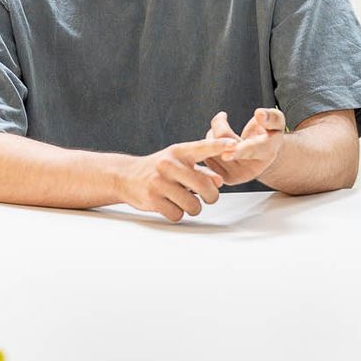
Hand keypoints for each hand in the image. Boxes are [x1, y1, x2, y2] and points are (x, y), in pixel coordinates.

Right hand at [116, 135, 237, 222]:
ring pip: (193, 205)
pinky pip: (177, 215)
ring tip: (182, 200)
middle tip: (208, 198)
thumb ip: (200, 171)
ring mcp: (160, 182)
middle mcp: (169, 164)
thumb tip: (219, 181)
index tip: (234, 146)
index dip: (219, 146)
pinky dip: (177, 214)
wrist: (125, 176)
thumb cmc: (158, 169)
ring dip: (192, 208)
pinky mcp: (152, 199)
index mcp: (179, 152)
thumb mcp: (178, 163)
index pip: (202, 147)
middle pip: (204, 186)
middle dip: (211, 197)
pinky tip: (170, 205)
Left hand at [204, 108, 284, 185]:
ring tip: (226, 132)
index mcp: (266, 153)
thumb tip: (259, 113)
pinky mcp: (225, 178)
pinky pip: (208, 156)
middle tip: (222, 116)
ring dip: (214, 134)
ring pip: (214, 149)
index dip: (238, 151)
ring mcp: (238, 176)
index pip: (251, 150)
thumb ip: (271, 117)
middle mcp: (252, 169)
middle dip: (220, 128)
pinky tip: (221, 143)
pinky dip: (210, 144)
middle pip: (226, 146)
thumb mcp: (277, 122)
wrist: (264, 156)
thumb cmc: (269, 135)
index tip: (226, 154)